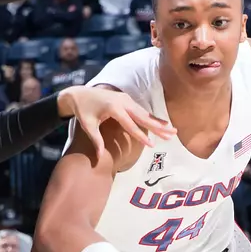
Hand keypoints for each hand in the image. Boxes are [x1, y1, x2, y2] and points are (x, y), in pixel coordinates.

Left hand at [56, 85, 174, 165]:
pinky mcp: (126, 99)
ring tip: (171, 130)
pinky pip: (140, 110)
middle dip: (158, 126)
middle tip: (171, 134)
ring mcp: (125, 99)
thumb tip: (99, 157)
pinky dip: (150, 117)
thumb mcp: (88, 126)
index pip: (130, 124)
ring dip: (158, 121)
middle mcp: (122, 101)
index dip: (141, 135)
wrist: (79, 93)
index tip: (151, 144)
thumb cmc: (82, 111)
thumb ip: (96, 140)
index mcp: (113, 107)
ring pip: (144, 112)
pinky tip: (160, 124)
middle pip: (143, 116)